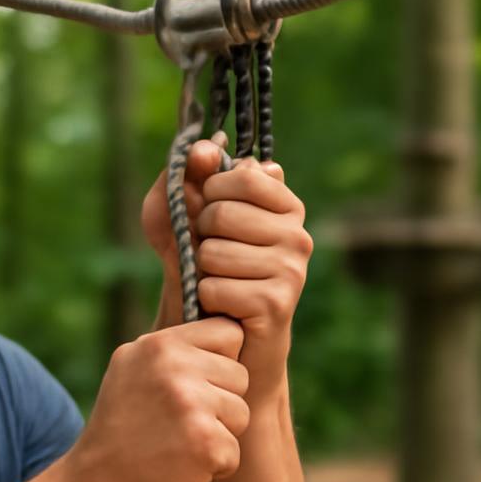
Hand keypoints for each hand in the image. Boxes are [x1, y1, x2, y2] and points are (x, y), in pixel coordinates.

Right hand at [67, 318, 249, 481]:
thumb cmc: (119, 434)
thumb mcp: (131, 372)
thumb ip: (170, 350)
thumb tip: (223, 327)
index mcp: (157, 344)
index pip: (227, 331)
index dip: (219, 361)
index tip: (194, 386)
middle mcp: (174, 366)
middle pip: (240, 374)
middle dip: (221, 401)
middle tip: (179, 423)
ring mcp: (190, 403)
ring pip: (242, 412)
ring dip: (219, 435)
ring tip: (178, 444)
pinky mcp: (205, 442)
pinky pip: (235, 450)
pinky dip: (214, 467)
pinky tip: (180, 468)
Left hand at [141, 135, 312, 398]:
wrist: (221, 333)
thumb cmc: (204, 268)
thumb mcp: (183, 216)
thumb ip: (189, 176)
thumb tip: (203, 148)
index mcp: (284, 205)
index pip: (243, 176)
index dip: (211, 193)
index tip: (210, 212)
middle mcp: (297, 235)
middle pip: (223, 213)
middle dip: (200, 236)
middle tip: (212, 257)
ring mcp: (291, 270)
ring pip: (214, 253)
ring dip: (202, 271)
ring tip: (218, 282)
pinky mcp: (276, 304)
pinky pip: (215, 287)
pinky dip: (205, 298)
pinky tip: (221, 306)